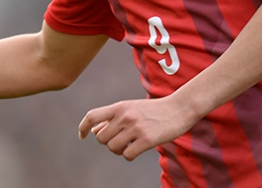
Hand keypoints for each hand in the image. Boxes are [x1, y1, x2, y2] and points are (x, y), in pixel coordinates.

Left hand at [78, 95, 196, 160]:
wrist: (179, 108)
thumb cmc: (153, 110)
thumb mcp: (131, 108)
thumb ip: (113, 118)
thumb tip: (94, 131)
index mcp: (120, 106)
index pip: (92, 116)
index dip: (83, 127)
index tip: (82, 135)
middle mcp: (125, 116)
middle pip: (101, 138)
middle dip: (108, 142)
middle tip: (120, 140)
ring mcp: (136, 127)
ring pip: (112, 148)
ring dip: (118, 150)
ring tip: (128, 145)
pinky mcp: (147, 139)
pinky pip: (127, 155)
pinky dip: (129, 155)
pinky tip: (137, 149)